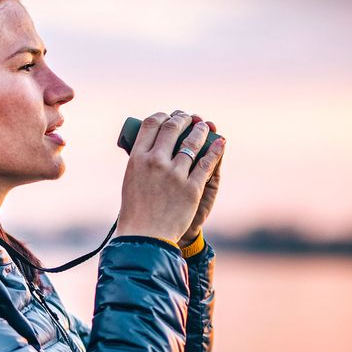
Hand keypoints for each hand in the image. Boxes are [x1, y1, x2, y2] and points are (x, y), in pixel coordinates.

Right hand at [114, 111, 224, 242]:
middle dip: (183, 118)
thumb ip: (141, 161)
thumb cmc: (136, 209)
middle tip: (188, 117)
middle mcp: (155, 162)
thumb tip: (151, 144)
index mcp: (137, 158)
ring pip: (192, 142)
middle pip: (172, 128)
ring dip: (201, 130)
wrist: (147, 236)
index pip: (150, 125)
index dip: (162, 116)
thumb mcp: (131, 180)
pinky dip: (216, 150)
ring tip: (205, 126)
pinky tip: (221, 142)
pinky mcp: (191, 188)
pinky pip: (207, 163)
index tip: (168, 115)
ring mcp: (175, 174)